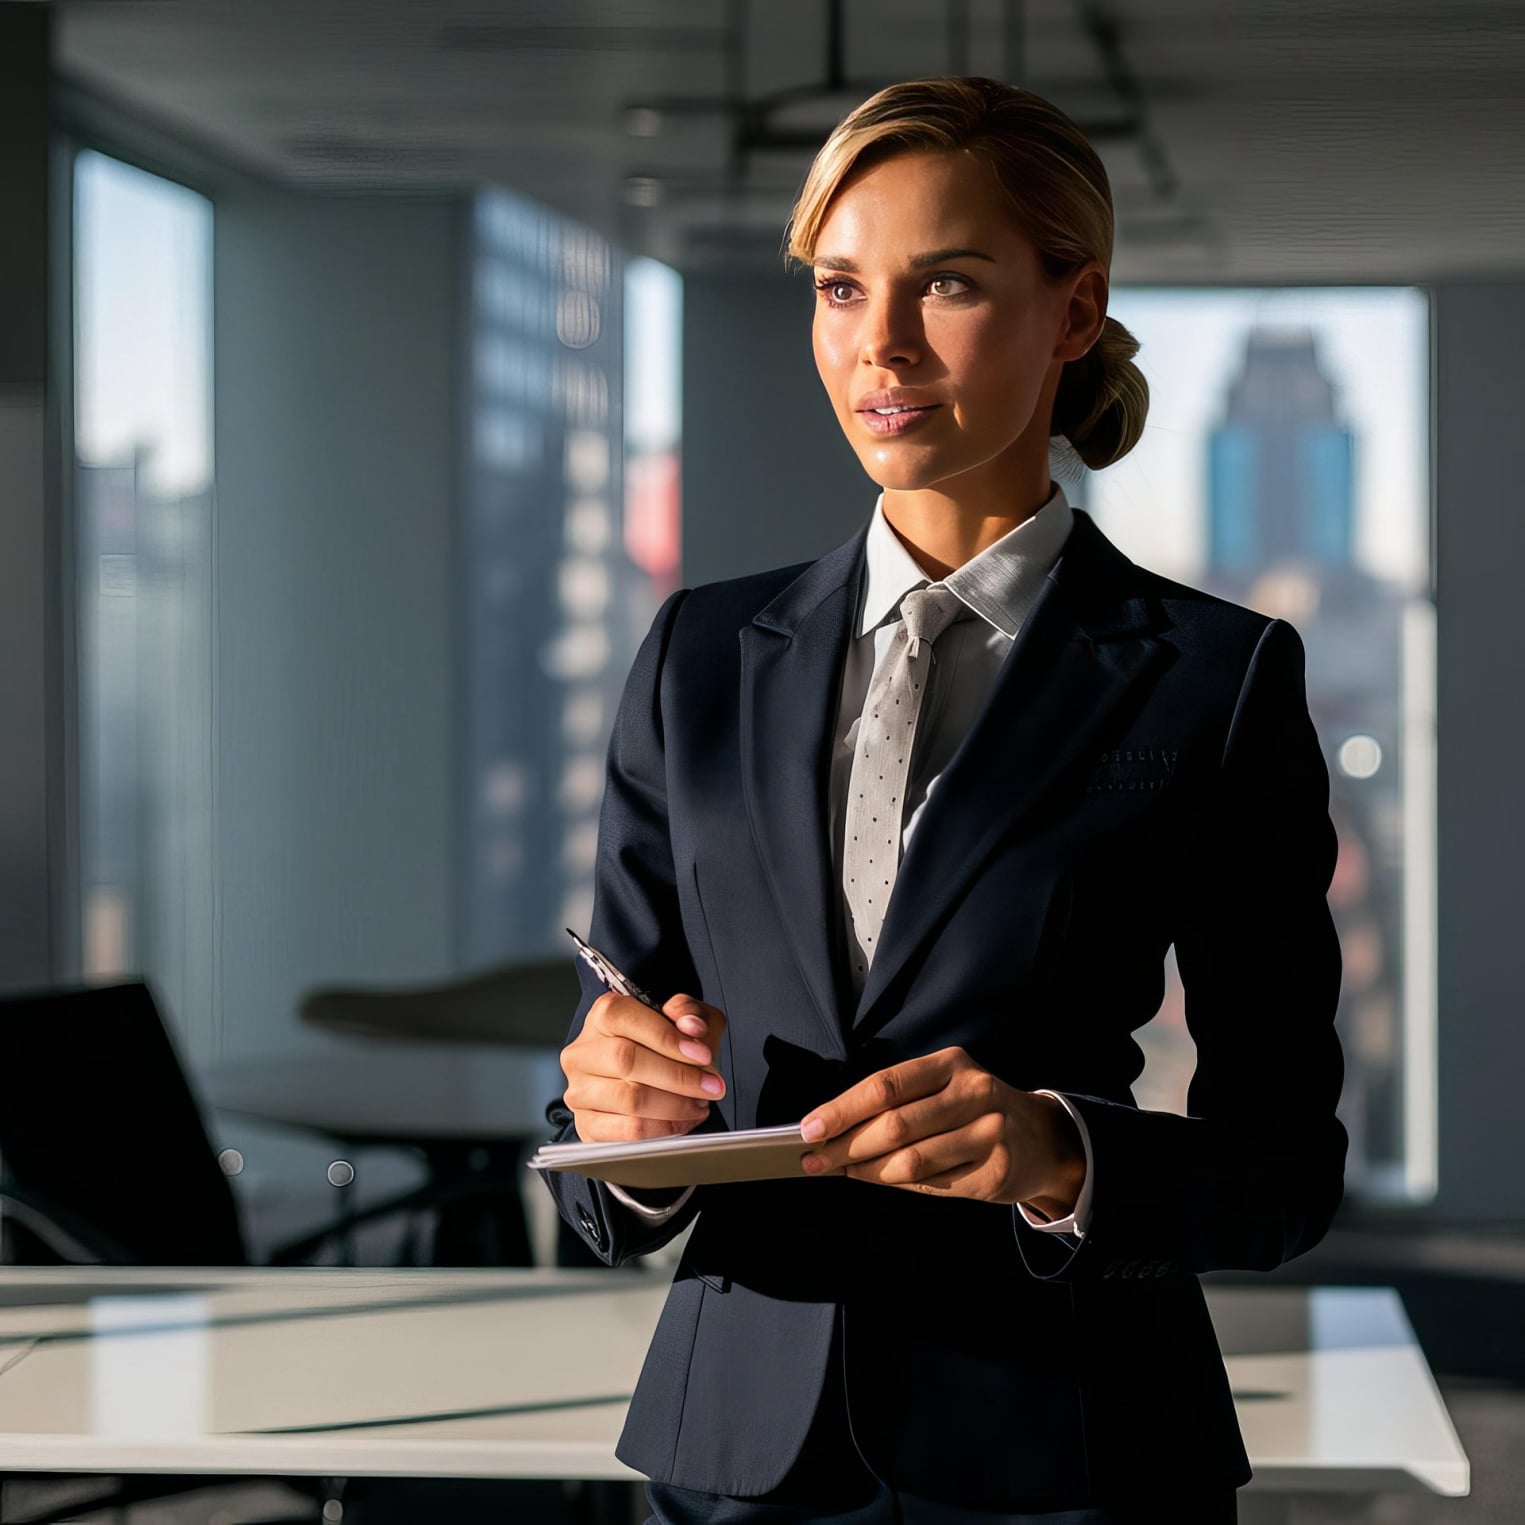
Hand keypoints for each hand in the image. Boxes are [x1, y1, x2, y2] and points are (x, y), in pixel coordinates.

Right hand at [561, 990, 727, 1143]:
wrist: (646, 1079)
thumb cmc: (665, 1044)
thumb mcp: (685, 1018)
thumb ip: (690, 1012)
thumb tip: (691, 1026)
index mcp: (602, 1015)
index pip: (624, 1018)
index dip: (666, 1037)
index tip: (702, 1055)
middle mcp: (582, 1052)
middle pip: (626, 1060)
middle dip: (678, 1076)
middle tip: (710, 1086)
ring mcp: (580, 1091)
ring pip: (628, 1099)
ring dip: (674, 1105)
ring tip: (700, 1104)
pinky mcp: (587, 1125)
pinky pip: (627, 1131)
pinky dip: (662, 1128)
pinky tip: (683, 1121)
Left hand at [797, 1045, 1084, 1214]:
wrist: (1041, 1138)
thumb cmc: (973, 1109)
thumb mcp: (943, 1087)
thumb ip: (896, 1103)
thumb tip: (832, 1127)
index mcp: (951, 1064)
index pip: (886, 1085)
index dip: (843, 1108)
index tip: (810, 1127)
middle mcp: (974, 1093)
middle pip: (894, 1125)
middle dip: (846, 1144)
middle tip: (816, 1159)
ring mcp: (989, 1134)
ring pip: (910, 1160)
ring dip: (866, 1170)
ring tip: (843, 1170)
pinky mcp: (995, 1173)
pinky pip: (932, 1184)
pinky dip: (897, 1184)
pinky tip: (879, 1179)